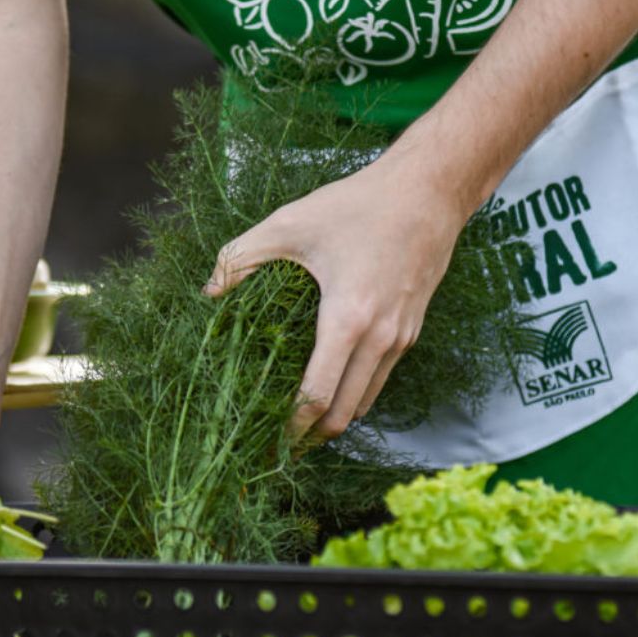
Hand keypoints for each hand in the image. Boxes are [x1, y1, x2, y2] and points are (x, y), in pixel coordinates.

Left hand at [205, 136, 481, 440]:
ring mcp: (401, 338)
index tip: (268, 441)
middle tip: (280, 444)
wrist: (428, 192)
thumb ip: (241, 257)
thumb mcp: (289, 223)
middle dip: (311, 435)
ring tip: (302, 422)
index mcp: (347, 320)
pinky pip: (381, 377)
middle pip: (343, 412)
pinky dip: (356, 392)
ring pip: (365, 400)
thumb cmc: (358, 205)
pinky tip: (332, 385)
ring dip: (335, 416)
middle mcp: (379, 339)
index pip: (317, 396)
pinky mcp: (412, 331)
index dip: (291, 427)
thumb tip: (209, 292)